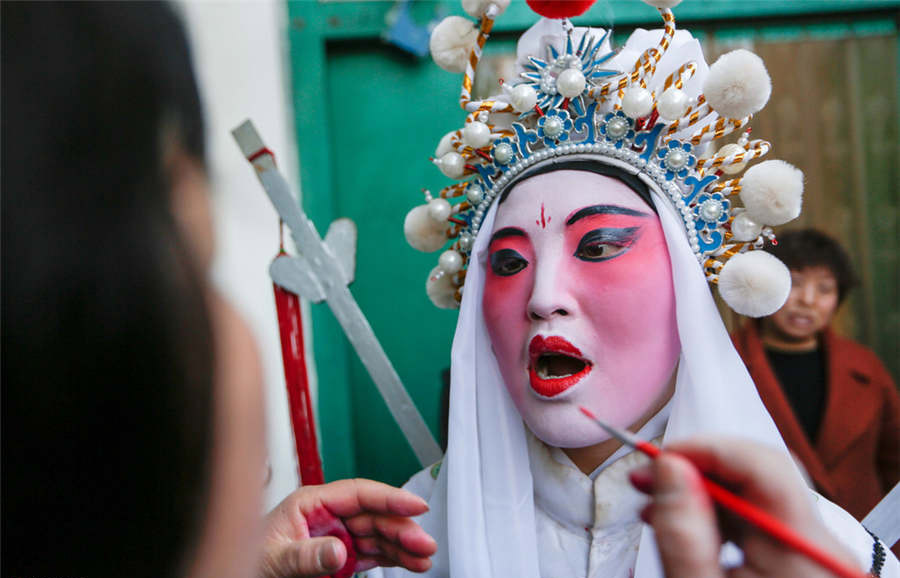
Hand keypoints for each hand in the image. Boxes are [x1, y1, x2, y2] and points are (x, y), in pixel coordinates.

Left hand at [260, 478, 436, 577]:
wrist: (238, 575)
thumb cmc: (245, 561)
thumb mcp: (273, 558)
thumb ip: (306, 555)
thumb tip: (339, 550)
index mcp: (310, 503)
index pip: (359, 494)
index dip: (390, 497)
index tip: (416, 505)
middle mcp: (326, 517)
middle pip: (374, 516)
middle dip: (402, 528)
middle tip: (425, 544)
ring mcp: (334, 537)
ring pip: (377, 536)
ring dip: (402, 545)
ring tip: (424, 558)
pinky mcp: (337, 558)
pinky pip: (371, 554)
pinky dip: (392, 558)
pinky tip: (409, 562)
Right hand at [629, 438, 859, 577]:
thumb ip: (681, 531)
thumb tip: (668, 469)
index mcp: (803, 555)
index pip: (761, 464)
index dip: (706, 448)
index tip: (659, 457)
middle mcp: (818, 549)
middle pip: (758, 475)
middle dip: (697, 468)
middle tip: (646, 478)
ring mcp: (811, 558)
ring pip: (753, 496)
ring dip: (701, 492)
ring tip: (653, 506)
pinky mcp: (798, 566)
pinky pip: (757, 522)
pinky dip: (716, 516)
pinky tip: (682, 524)